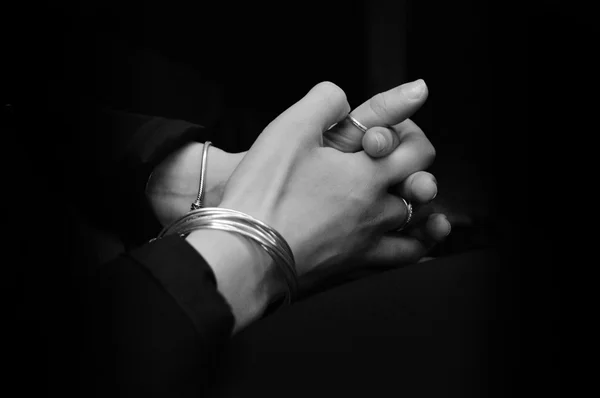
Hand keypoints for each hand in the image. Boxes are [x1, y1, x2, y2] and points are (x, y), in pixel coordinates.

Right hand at [147, 80, 448, 262]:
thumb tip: (342, 97)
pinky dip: (412, 249)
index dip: (411, 134)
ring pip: (417, 229)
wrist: (246, 253)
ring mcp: (367, 244)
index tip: (391, 132)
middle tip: (396, 163)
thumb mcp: (290, 129)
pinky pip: (398, 260)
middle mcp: (377, 211)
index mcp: (369, 174)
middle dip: (415, 170)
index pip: (418, 150)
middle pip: (422, 189)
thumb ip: (325, 102)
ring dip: (421, 211)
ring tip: (411, 201)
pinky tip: (413, 246)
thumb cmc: (265, 192)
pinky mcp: (351, 268)